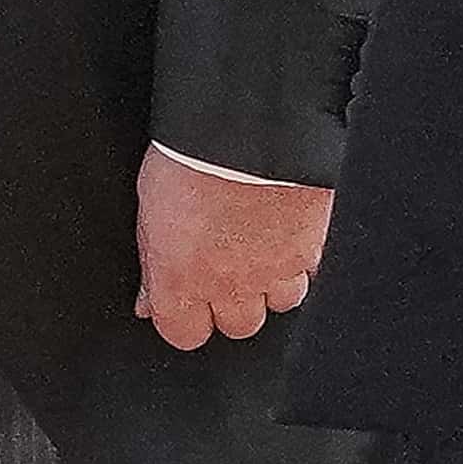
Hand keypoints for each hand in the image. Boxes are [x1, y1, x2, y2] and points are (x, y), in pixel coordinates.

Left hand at [132, 146, 327, 349]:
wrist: (246, 128)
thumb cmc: (189, 158)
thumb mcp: (148, 208)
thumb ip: (153, 261)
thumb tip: (149, 298)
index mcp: (183, 281)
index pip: (184, 335)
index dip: (186, 317)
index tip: (186, 299)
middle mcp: (231, 286)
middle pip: (239, 326)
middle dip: (234, 301)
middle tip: (227, 264)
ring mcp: (277, 270)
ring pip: (282, 302)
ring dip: (273, 281)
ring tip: (262, 243)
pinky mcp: (313, 247)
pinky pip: (314, 270)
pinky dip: (304, 257)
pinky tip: (291, 230)